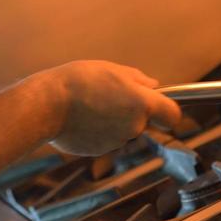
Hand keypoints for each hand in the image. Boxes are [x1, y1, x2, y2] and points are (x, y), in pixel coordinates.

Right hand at [36, 60, 181, 155]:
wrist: (48, 105)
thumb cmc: (81, 81)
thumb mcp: (113, 69)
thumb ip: (138, 79)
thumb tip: (153, 86)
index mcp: (143, 104)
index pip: (172, 115)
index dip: (169, 111)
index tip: (162, 106)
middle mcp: (134, 126)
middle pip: (144, 121)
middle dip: (134, 111)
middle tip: (111, 95)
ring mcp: (117, 141)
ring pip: (124, 130)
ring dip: (114, 120)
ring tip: (91, 104)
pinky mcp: (99, 150)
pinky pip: (106, 138)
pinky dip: (99, 130)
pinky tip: (83, 117)